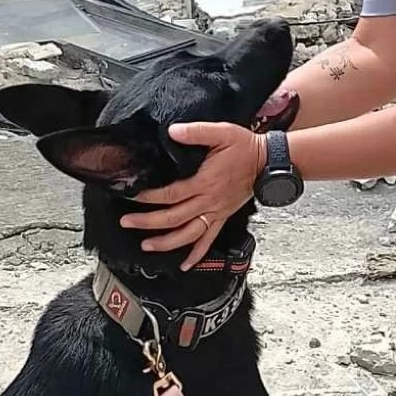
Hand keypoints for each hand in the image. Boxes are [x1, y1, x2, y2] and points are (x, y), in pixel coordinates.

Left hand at [121, 122, 266, 269]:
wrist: (268, 161)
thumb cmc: (246, 147)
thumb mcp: (222, 132)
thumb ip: (196, 131)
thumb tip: (173, 131)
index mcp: (205, 182)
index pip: (171, 194)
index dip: (149, 197)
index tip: (132, 196)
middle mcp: (209, 201)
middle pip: (174, 218)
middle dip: (148, 222)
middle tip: (127, 222)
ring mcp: (217, 212)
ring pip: (189, 234)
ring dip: (167, 243)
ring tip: (147, 246)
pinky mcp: (223, 216)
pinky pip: (209, 240)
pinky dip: (197, 254)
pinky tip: (186, 264)